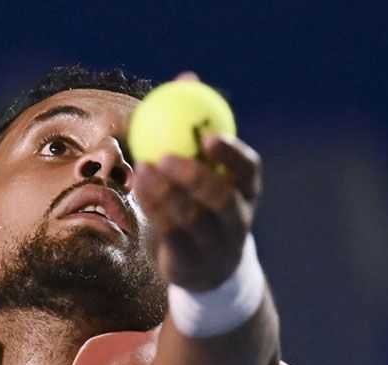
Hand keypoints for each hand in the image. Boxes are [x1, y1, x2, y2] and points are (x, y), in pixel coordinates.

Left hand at [130, 72, 261, 291]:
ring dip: (165, 193)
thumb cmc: (200, 200)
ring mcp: (215, 245)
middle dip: (195, 177)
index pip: (248, 171)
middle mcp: (237, 220)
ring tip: (143, 169)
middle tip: (166, 156)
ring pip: (192, 218)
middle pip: (222, 199)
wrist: (201, 264)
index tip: (208, 135)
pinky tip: (138, 187)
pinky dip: (154, 208)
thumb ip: (195, 128)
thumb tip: (186, 76)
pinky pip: (170, 233)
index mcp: (246, 192)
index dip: (232, 154)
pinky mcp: (191, 262)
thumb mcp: (203, 166)